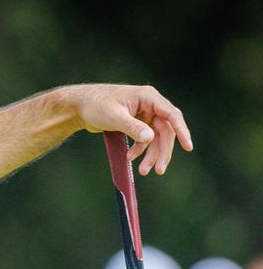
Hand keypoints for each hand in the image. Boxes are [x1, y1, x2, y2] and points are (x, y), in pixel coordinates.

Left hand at [67, 84, 193, 175]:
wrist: (80, 106)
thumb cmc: (96, 106)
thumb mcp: (114, 117)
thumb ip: (133, 128)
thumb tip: (150, 138)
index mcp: (149, 97)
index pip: (171, 115)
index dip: (181, 131)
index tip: (188, 147)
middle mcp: (150, 105)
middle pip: (164, 131)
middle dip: (161, 152)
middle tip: (158, 170)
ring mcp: (144, 115)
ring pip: (155, 138)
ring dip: (150, 155)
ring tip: (142, 171)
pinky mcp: (136, 124)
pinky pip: (144, 139)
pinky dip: (139, 150)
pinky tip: (130, 158)